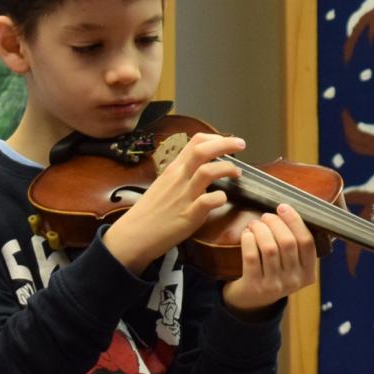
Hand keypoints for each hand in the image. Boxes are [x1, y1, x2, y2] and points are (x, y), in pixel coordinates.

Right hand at [103, 132, 245, 273]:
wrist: (132, 236)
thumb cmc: (150, 212)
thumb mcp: (164, 184)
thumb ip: (183, 173)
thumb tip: (202, 165)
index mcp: (173, 170)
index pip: (195, 143)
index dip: (216, 138)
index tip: (227, 142)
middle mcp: (178, 179)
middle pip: (202, 151)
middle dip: (225, 144)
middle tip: (241, 145)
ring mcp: (183, 196)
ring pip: (207, 172)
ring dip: (227, 168)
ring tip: (237, 174)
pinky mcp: (187, 216)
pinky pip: (208, 201)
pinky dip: (220, 198)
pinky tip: (223, 199)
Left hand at [222, 203, 316, 314]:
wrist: (250, 301)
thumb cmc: (272, 273)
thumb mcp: (290, 265)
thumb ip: (295, 245)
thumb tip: (288, 210)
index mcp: (308, 273)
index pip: (307, 242)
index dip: (295, 221)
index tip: (283, 207)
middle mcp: (294, 281)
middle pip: (288, 242)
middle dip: (275, 223)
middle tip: (265, 216)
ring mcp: (275, 286)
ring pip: (270, 248)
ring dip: (261, 230)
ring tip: (255, 224)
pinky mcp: (255, 286)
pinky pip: (252, 257)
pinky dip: (248, 240)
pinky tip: (247, 234)